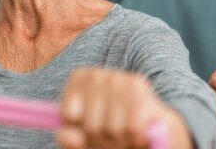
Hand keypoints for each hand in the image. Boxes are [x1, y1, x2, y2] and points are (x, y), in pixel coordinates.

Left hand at [58, 68, 190, 148]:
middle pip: (89, 124)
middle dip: (100, 138)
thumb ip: (70, 140)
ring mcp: (123, 80)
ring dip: (119, 139)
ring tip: (124, 132)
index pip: (69, 116)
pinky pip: (131, 128)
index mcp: (80, 79)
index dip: (78, 131)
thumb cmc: (109, 131)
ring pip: (111, 128)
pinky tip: (138, 132)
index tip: (86, 128)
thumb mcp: (84, 140)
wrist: (149, 130)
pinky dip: (134, 138)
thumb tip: (66, 136)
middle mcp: (100, 74)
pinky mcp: (144, 91)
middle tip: (110, 135)